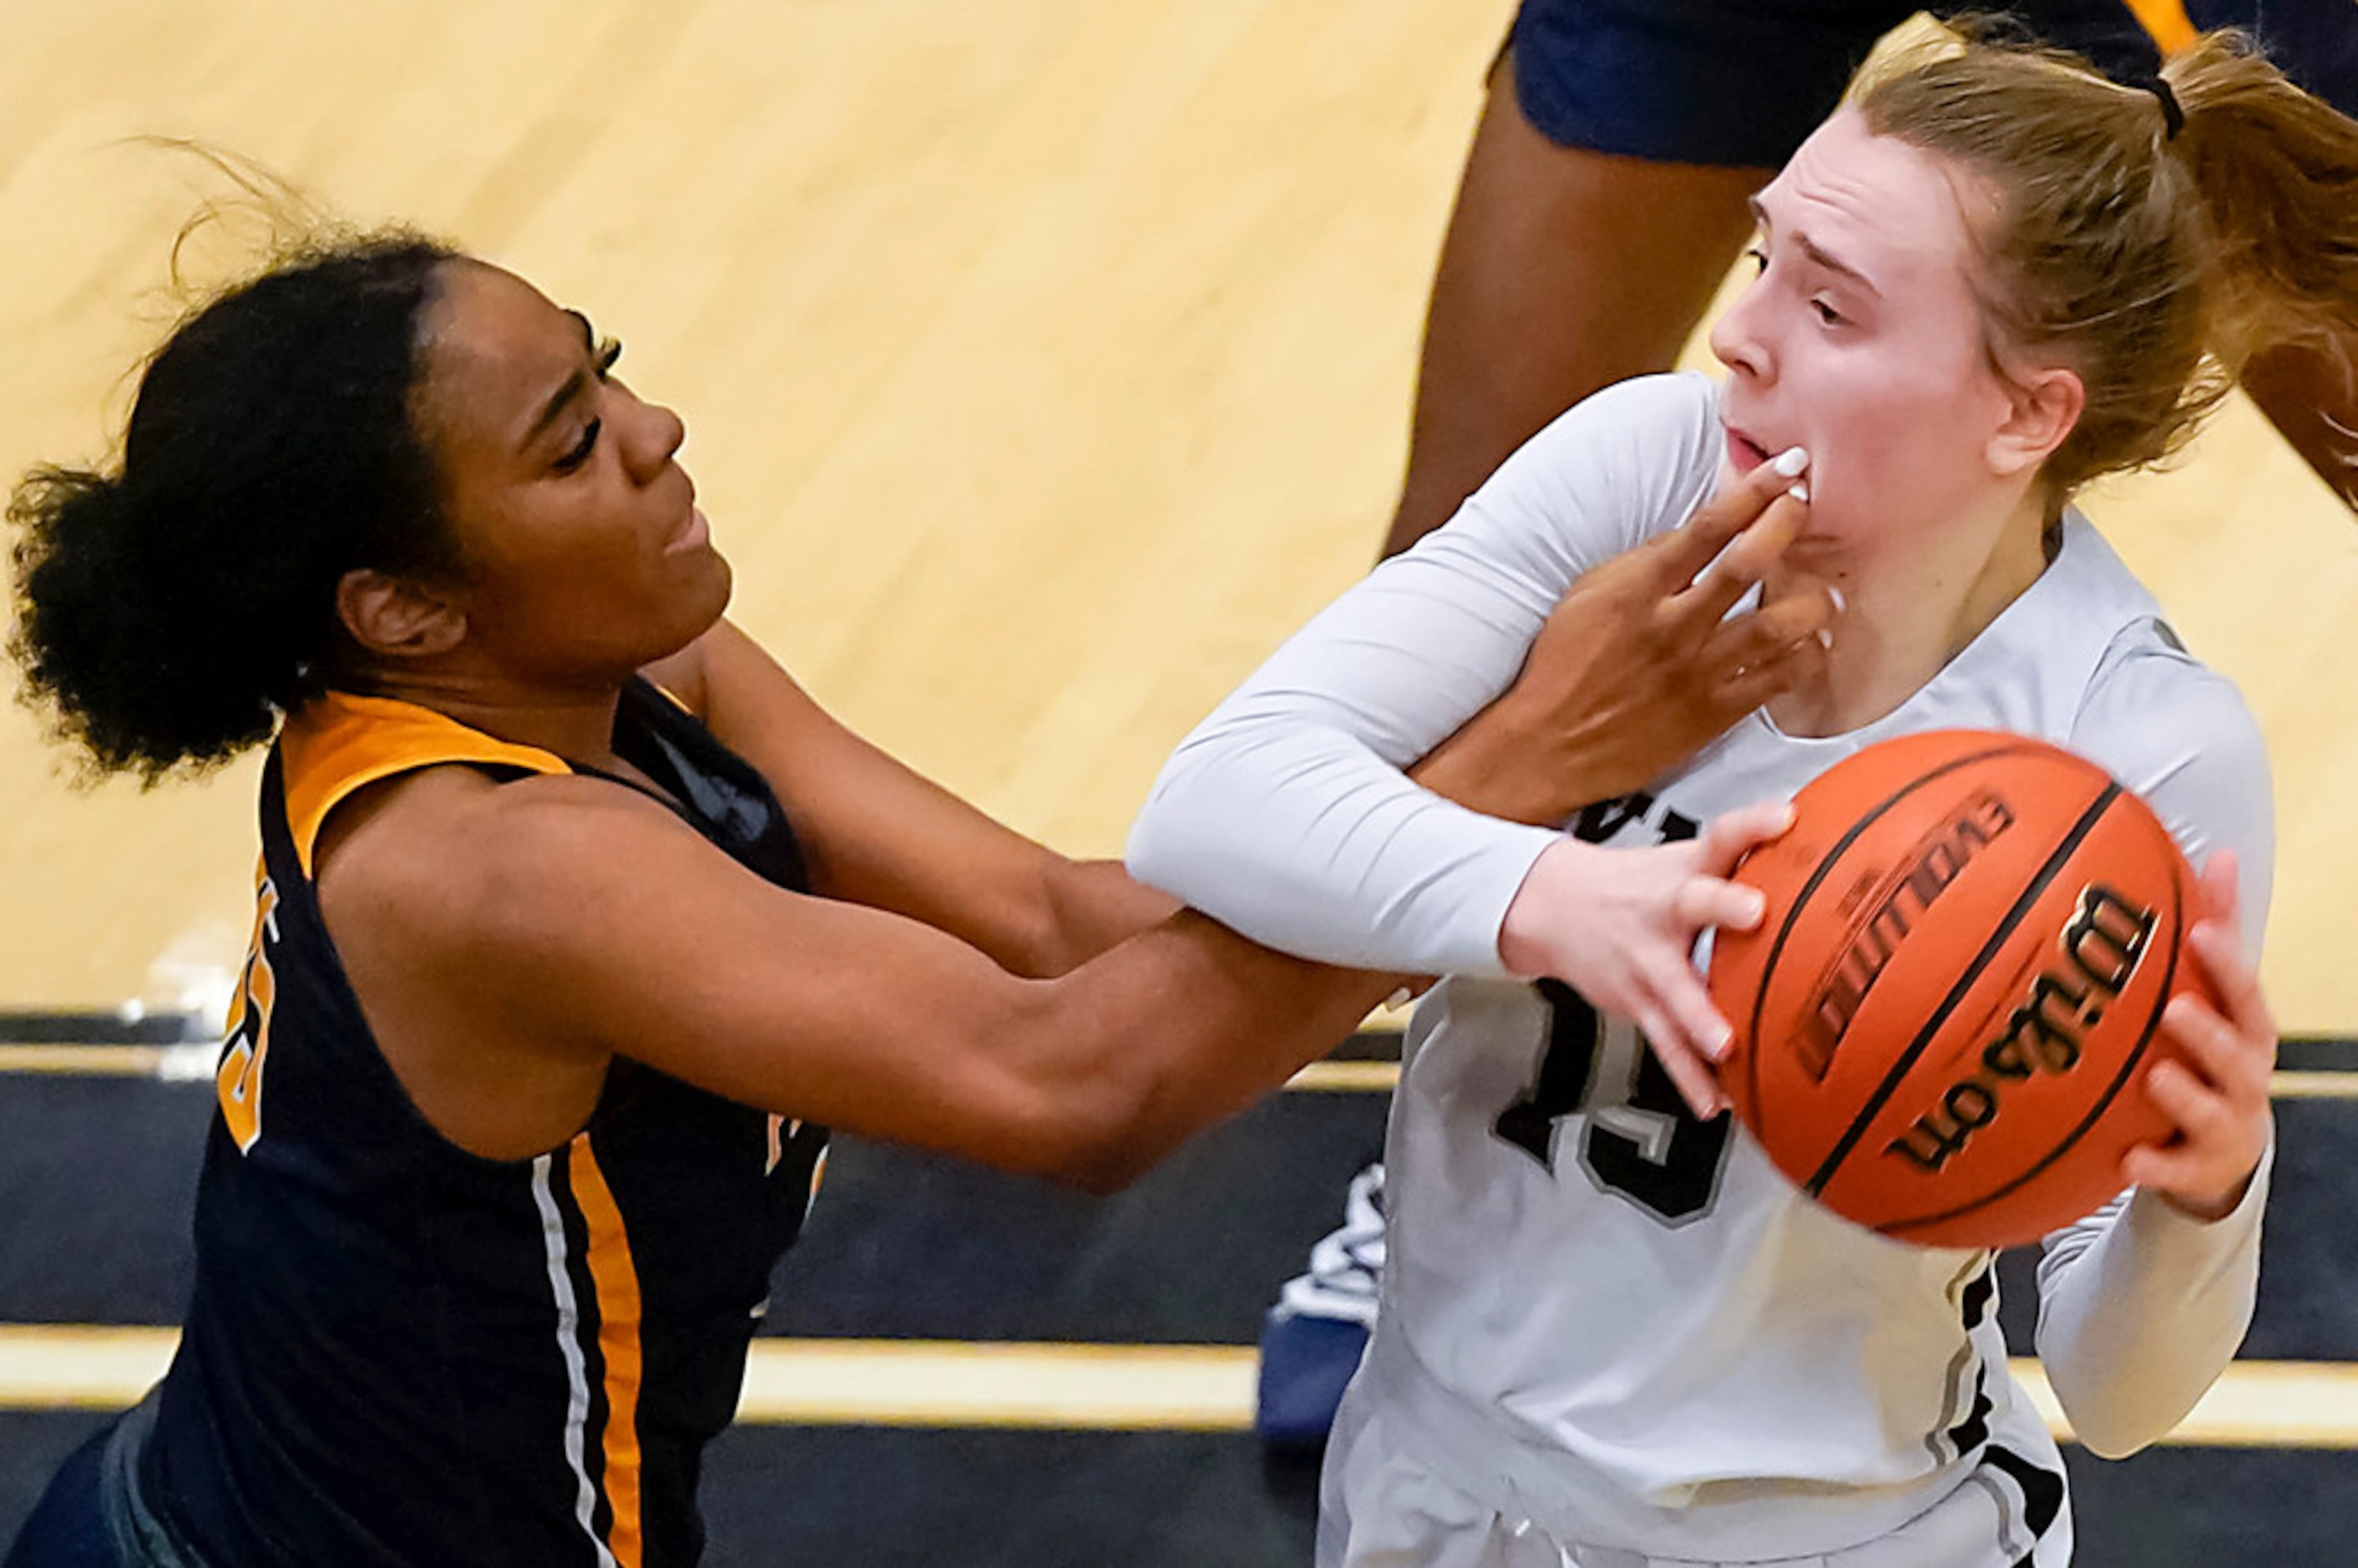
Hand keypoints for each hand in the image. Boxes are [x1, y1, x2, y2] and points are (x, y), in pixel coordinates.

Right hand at [1416, 451, 1838, 825]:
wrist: (1549, 745)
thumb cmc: (1561, 668)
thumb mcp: (1586, 597)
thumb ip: (1641, 564)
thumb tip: (1694, 536)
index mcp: (1638, 591)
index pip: (1708, 527)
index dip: (1755, 490)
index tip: (1788, 466)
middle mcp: (1673, 627)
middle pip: (1749, 564)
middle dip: (1787, 524)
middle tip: (1805, 507)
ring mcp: (1697, 672)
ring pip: (1778, 627)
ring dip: (1812, 601)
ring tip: (1824, 591)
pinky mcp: (1712, 714)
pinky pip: (1777, 682)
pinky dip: (1805, 659)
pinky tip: (1813, 645)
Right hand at [1497, 797, 1794, 1115]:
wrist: (1552, 906)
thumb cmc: (1637, 886)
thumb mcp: (1684, 862)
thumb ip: (1748, 864)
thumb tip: (1830, 856)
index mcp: (1686, 870)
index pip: (1722, 836)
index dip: (1752, 825)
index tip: (1783, 818)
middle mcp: (1665, 909)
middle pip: (1693, 901)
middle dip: (1724, 907)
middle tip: (1755, 913)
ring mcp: (1646, 958)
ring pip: (1674, 988)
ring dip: (1698, 1017)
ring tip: (1724, 1045)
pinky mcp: (1636, 1000)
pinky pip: (1666, 1042)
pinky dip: (1690, 1077)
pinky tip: (1714, 1102)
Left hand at [2121, 851, 2276, 1220]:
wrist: (2219, 1149)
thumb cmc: (2209, 1052)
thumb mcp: (2217, 996)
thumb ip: (2218, 930)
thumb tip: (2222, 852)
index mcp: (2246, 1030)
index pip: (2245, 993)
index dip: (2228, 964)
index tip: (2200, 932)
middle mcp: (2244, 1077)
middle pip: (2237, 1054)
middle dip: (2211, 1033)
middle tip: (2175, 1008)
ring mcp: (2225, 1126)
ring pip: (2211, 1112)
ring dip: (2184, 1095)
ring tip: (2156, 1075)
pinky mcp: (2198, 1170)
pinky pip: (2175, 1171)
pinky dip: (2155, 1167)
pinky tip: (2126, 1161)